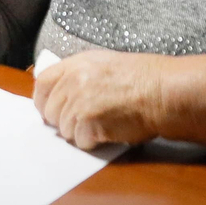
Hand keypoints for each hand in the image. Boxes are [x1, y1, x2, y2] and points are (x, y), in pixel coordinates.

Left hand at [33, 49, 164, 150]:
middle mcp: (74, 79)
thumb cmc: (144, 79)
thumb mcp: (106, 64)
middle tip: (85, 121)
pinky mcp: (87, 121)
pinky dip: (93, 141)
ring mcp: (79, 100)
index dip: (43, 101)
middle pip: (49, 111)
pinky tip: (110, 129)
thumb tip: (61, 94)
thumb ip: (80, 75)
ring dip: (81, 132)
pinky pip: (80, 141)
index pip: (42, 83)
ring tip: (104, 122)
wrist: (163, 90)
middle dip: (63, 120)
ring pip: (64, 130)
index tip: (51, 110)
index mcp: (77, 63)